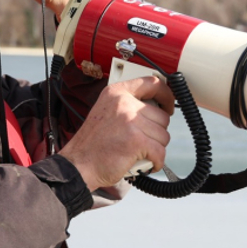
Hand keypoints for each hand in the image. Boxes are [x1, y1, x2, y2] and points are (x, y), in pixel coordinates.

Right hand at [59, 75, 174, 190]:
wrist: (78, 164)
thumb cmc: (92, 144)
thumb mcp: (106, 111)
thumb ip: (127, 105)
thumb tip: (157, 107)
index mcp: (116, 93)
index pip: (152, 83)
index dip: (166, 94)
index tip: (168, 105)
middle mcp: (123, 103)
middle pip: (162, 116)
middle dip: (156, 133)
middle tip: (142, 141)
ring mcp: (130, 121)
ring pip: (164, 135)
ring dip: (155, 148)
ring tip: (138, 152)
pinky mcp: (136, 141)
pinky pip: (160, 152)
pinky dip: (156, 161)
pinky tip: (146, 163)